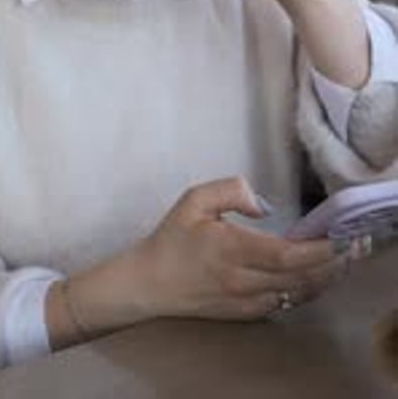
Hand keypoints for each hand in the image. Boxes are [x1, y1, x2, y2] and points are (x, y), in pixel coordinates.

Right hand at [139, 176, 347, 320]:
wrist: (150, 283)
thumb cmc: (172, 238)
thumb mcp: (194, 200)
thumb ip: (230, 190)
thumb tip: (262, 204)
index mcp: (231, 250)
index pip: (286, 255)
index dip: (318, 249)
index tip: (339, 235)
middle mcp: (242, 281)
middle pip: (300, 278)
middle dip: (332, 262)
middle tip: (353, 243)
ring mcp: (245, 302)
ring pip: (297, 294)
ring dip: (324, 278)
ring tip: (343, 257)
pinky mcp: (245, 313)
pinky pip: (285, 304)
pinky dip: (306, 290)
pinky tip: (316, 275)